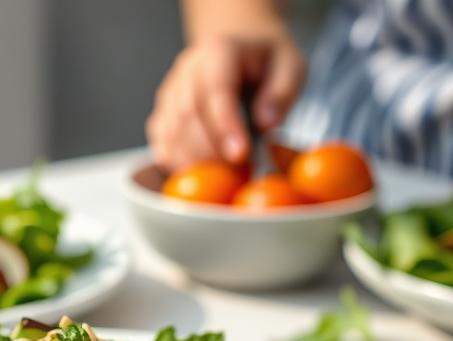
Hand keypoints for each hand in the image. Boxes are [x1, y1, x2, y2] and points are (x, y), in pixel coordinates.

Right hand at [146, 32, 305, 170]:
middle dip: (209, 152)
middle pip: (186, 115)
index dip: (224, 125)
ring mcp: (170, 93)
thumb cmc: (266, 60)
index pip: (214, 90)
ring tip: (222, 181)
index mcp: (218, 51)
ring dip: (192, 162)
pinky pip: (162, 144)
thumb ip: (282, 92)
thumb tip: (266, 123)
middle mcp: (187, 70)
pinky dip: (176, 165)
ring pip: (169, 133)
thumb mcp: (290, 64)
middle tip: (237, 177)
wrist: (238, 47)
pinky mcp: (163, 115)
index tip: (241, 155)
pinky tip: (199, 178)